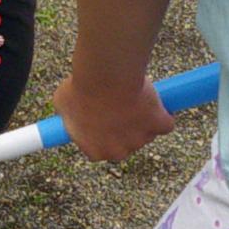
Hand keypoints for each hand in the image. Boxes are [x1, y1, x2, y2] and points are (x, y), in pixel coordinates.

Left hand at [51, 72, 175, 163]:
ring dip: (142, 118)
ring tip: (133, 96)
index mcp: (94, 150)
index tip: (103, 121)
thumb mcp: (63, 103)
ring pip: (145, 132)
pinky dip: (162, 113)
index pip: (100, 149)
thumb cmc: (81, 89)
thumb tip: (69, 111)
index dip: (103, 134)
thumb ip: (69, 115)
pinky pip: (165, 123)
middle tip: (119, 107)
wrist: (105, 77)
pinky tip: (153, 100)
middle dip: (124, 129)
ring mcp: (140, 140)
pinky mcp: (159, 126)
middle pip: (125, 144)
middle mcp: (118, 151)